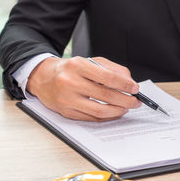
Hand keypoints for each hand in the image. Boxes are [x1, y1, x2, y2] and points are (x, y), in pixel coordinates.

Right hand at [27, 56, 141, 120]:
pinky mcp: (66, 112)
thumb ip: (112, 69)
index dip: (125, 84)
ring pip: (100, 111)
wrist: (44, 78)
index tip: (135, 88)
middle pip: (106, 96)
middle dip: (126, 100)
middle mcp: (70, 82)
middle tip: (135, 101)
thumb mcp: (90, 61)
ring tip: (126, 107)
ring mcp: (67, 99)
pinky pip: (92, 118)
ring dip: (118, 111)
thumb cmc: (70, 69)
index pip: (108, 77)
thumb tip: (130, 82)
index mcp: (78, 65)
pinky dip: (107, 117)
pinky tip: (114, 112)